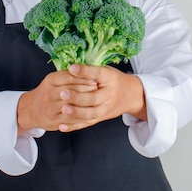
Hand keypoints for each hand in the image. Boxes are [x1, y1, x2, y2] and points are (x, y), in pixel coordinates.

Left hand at [17, 64, 146, 134]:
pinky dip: (74, 126)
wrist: (130, 95)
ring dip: (76, 112)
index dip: (85, 71)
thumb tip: (70, 64)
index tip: (72, 68)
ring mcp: (106, 108)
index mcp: (110, 78)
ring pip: (91, 113)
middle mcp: (109, 94)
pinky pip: (86, 123)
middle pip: (94, 98)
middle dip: (78, 97)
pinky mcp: (100, 118)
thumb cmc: (111, 79)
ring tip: (63, 108)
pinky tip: (62, 126)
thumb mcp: (105, 69)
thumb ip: (90, 68)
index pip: (98, 73)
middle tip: (63, 93)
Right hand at [17, 69, 97, 134]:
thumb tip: (86, 70)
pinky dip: (81, 116)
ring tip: (96, 101)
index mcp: (50, 80)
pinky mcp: (54, 121)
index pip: (68, 77)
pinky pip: (71, 119)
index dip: (83, 78)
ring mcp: (51, 108)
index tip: (95, 79)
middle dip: (87, 90)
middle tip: (99, 89)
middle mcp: (49, 94)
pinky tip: (90, 113)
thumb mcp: (52, 80)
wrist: (30, 110)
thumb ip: (67, 75)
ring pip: (72, 105)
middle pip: (71, 91)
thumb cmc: (46, 92)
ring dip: (85, 104)